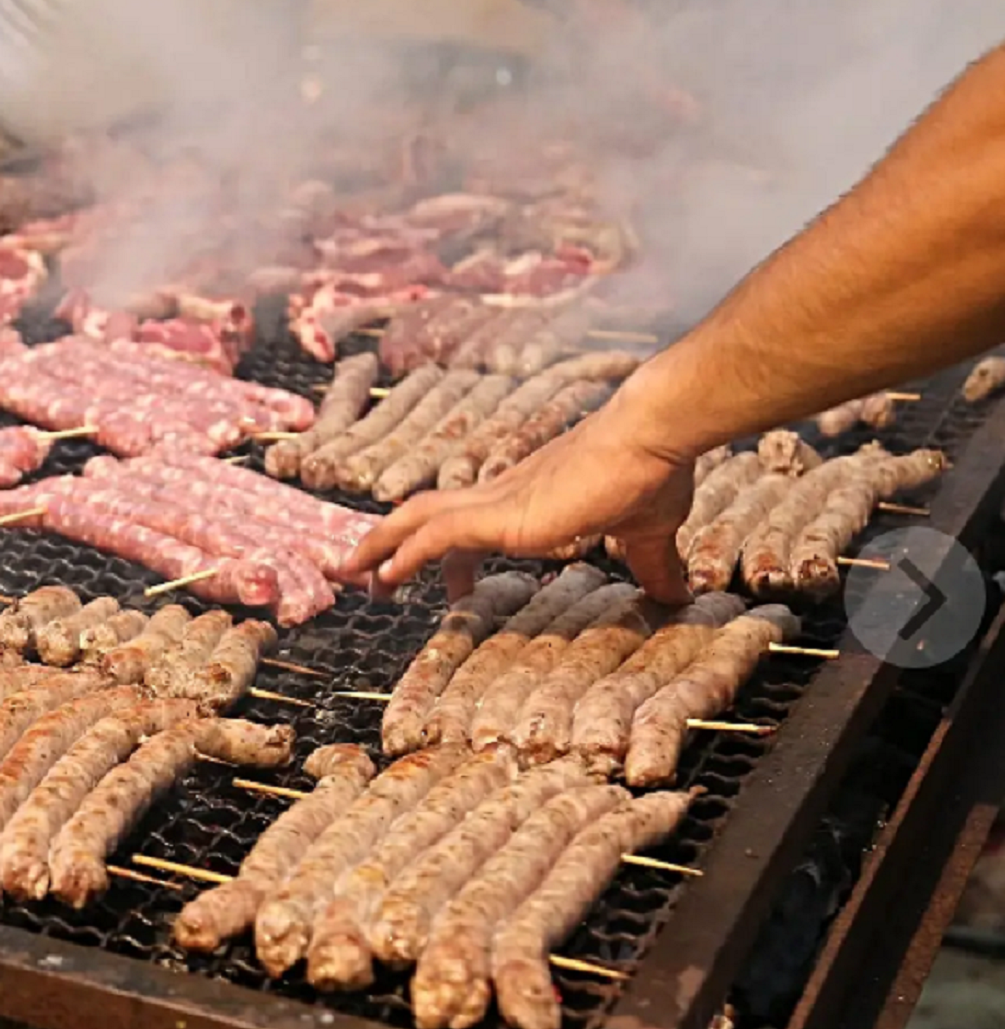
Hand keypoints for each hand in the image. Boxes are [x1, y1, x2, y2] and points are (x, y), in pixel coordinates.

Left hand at [343, 401, 697, 602]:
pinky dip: (405, 553)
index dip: (452, 556)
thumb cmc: (652, 472)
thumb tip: (677, 593)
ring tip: (351, 574)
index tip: (450, 588)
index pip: (471, 523)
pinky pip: (437, 534)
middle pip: (427, 515)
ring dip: (379, 546)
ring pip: (418, 518)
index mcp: (527, 496)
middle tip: (366, 576)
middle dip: (390, 544)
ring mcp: (498, 500)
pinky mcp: (501, 513)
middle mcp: (502, 493)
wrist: (654, 435)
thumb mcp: (648, 532)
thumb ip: (652, 563)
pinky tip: (386, 574)